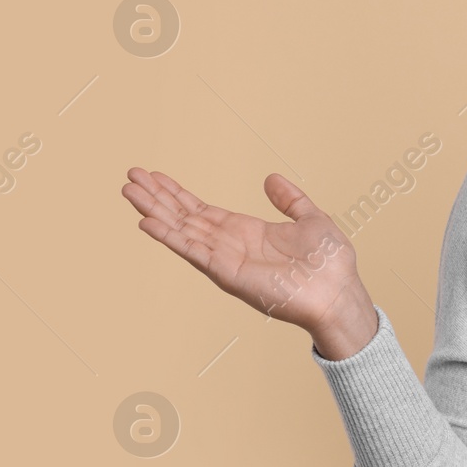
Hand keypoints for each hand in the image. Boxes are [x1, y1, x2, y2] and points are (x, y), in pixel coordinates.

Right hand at [121, 168, 378, 355]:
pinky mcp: (227, 273)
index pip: (202, 210)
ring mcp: (225, 259)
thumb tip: (270, 178)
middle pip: (184, 216)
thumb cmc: (331, 263)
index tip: (155, 176)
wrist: (338, 291)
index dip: (178, 193)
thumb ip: (289, 199)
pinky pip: (192, 252)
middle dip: (157, 196)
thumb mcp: (311, 218)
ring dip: (154, 210)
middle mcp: (230, 245)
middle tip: (130, 175)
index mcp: (246, 232)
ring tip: (128, 190)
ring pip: (181, 230)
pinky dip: (169, 237)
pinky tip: (146, 223)